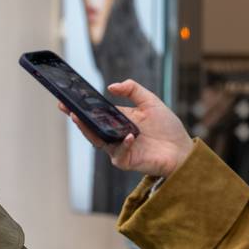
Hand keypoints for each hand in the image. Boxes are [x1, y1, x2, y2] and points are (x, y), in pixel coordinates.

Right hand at [58, 79, 193, 179]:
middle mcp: (115, 134)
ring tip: (80, 119)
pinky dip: (123, 144)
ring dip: (88, 131)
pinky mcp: (126, 161)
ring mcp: (119, 149)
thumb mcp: (150, 102)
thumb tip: (111, 86)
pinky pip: (119, 153)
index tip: (67, 100)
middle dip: (78, 119)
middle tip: (68, 108)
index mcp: (119, 120)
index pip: (96, 113)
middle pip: (91, 128)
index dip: (82, 107)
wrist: (181, 149)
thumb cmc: (167, 127)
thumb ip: (133, 90)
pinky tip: (130, 137)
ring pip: (98, 141)